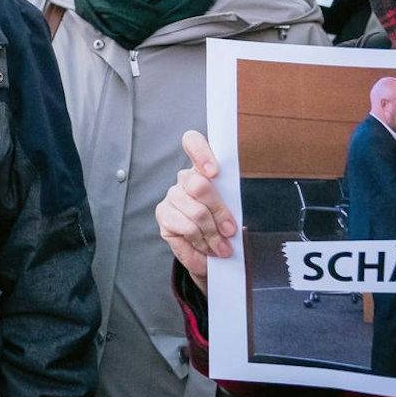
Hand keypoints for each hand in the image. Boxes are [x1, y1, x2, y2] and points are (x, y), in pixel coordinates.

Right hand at [155, 130, 235, 289]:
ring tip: (221, 247)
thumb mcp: (232, 213)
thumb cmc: (222, 228)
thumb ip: (232, 206)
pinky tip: (205, 247)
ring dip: (213, 235)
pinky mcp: (163, 215)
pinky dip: (200, 241)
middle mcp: (184, 179)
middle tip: (230, 231)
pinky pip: (186, 228)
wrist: (208, 254)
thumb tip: (231, 218)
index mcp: (204, 169)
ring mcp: (172, 196)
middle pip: (199, 185)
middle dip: (220, 212)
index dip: (201, 153)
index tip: (214, 172)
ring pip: (196, 212)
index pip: (193, 142)